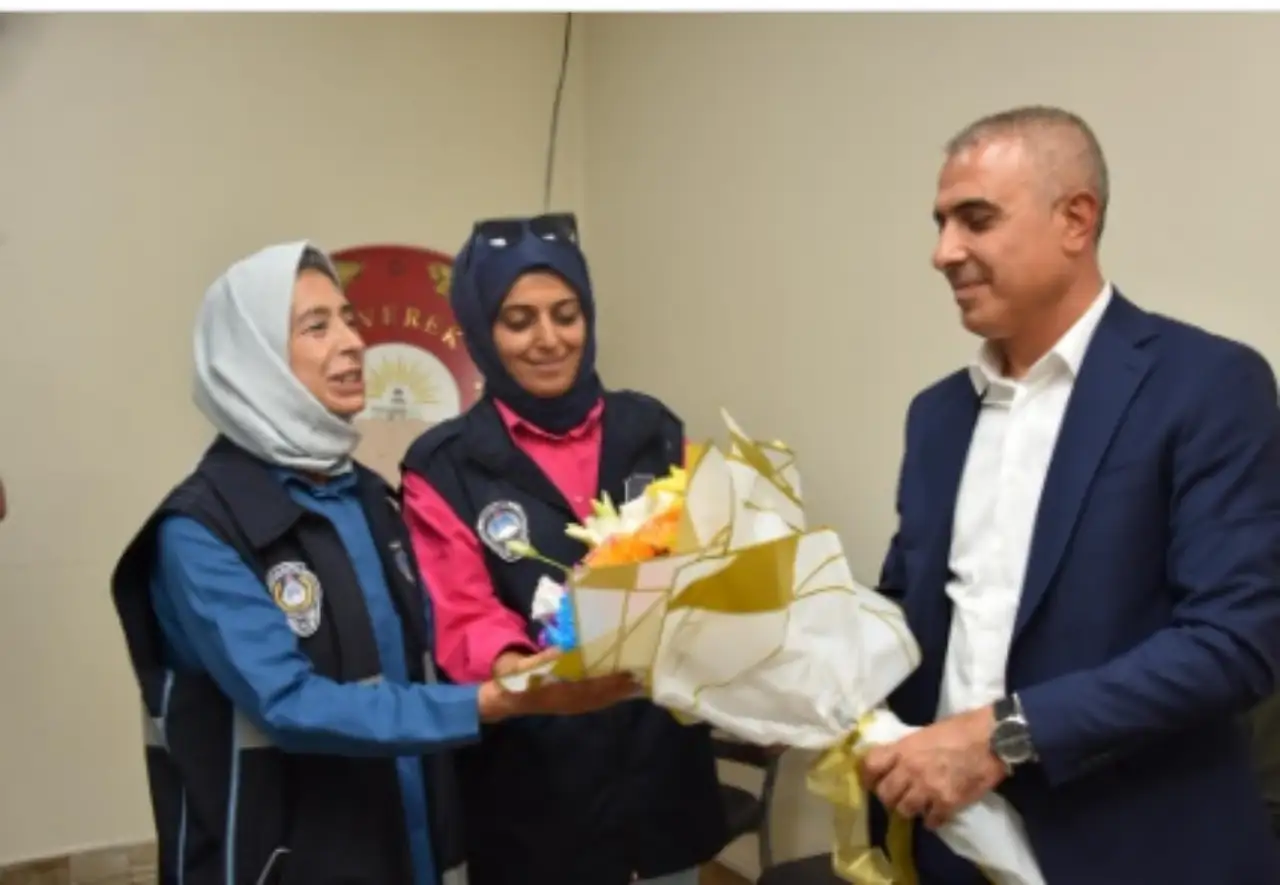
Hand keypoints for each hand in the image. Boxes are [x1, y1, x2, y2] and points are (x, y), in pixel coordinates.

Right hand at [477, 649, 639, 722]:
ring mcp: (571, 707)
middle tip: (640, 677)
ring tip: (636, 683)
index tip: (626, 674)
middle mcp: (568, 703)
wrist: (508, 700)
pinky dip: (609, 697)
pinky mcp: (572, 706)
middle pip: (599, 697)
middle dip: (619, 689)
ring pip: (599, 701)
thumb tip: (565, 651)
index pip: (589, 688)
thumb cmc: (517, 679)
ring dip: (617, 694)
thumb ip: (544, 660)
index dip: (608, 682)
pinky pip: (594, 703)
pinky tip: (620, 691)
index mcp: (558, 693)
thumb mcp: (525, 667)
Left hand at [860, 706, 1005, 829]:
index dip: (868, 775)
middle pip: (884, 794)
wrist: (993, 739)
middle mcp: (910, 770)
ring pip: (904, 810)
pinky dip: (932, 819)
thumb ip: (908, 748)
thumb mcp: (926, 732)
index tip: (872, 780)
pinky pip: (931, 821)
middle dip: (889, 796)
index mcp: (904, 748)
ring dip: (909, 809)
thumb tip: (897, 759)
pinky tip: (937, 813)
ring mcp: (928, 788)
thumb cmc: (961, 728)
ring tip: (918, 804)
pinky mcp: (947, 803)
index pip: (870, 765)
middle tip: (897, 795)